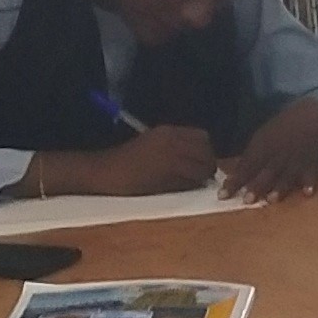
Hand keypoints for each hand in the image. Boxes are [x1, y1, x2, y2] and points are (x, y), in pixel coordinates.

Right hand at [29, 127, 215, 197]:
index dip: (205, 149)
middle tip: (201, 173)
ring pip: (203, 169)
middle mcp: (173, 144)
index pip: (203, 137)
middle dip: (208, 164)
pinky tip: (181, 186)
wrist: (109, 172)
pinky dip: (191, 185)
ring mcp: (172, 161)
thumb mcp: (153, 140)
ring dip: (202, 177)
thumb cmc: (128, 157)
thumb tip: (199, 152)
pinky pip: (191, 183)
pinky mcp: (169, 179)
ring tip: (193, 181)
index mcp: (168, 131)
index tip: (200, 157)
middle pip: (207, 153)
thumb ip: (176, 143)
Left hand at [221, 97, 317, 197]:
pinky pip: (310, 174)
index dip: (235, 182)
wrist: (311, 117)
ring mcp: (295, 161)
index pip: (246, 167)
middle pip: (265, 174)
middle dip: (256, 186)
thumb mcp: (262, 136)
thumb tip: (238, 172)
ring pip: (285, 176)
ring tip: (271, 200)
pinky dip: (308, 183)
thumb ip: (252, 155)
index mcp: (263, 148)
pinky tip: (307, 193)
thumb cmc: (283, 127)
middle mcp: (277, 156)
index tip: (222, 195)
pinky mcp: (312, 164)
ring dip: (278, 188)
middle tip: (247, 200)